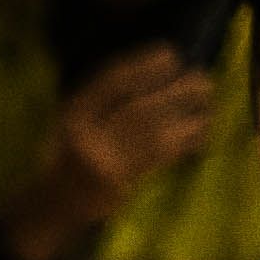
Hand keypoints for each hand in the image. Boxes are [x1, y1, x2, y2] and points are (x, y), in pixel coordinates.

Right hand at [0, 46, 225, 259]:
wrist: (51, 205)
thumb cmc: (66, 156)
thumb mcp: (74, 119)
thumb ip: (104, 99)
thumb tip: (157, 74)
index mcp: (72, 113)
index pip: (110, 83)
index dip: (143, 66)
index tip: (170, 54)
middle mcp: (84, 135)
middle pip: (140, 109)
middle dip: (176, 93)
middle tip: (202, 81)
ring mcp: (101, 162)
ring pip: (154, 135)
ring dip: (189, 118)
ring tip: (207, 105)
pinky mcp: (117, 184)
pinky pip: (158, 158)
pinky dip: (184, 144)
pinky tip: (199, 134)